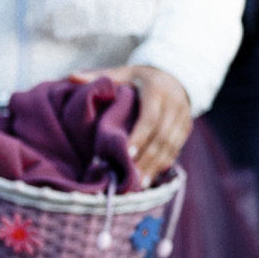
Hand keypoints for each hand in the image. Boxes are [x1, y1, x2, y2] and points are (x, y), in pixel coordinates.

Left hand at [73, 65, 192, 178]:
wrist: (175, 74)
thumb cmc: (140, 78)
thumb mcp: (123, 73)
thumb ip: (100, 76)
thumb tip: (72, 76)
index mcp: (157, 90)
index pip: (151, 117)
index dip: (141, 137)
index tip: (128, 154)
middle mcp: (175, 104)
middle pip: (163, 136)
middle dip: (148, 158)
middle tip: (132, 178)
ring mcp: (183, 117)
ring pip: (172, 145)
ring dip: (156, 166)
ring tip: (140, 184)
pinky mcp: (186, 128)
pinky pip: (177, 148)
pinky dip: (164, 164)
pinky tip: (151, 178)